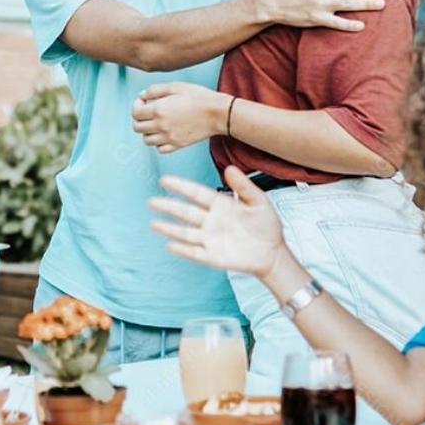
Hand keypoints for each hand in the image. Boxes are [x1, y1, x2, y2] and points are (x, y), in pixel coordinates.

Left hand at [132, 82, 230, 152]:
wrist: (218, 113)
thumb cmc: (199, 97)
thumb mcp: (175, 86)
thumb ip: (154, 90)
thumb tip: (142, 96)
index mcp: (159, 110)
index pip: (135, 113)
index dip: (137, 104)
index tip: (144, 101)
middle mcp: (161, 125)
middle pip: (138, 127)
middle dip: (140, 118)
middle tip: (148, 112)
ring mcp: (169, 137)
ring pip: (146, 140)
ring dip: (147, 131)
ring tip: (156, 123)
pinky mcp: (178, 145)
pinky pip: (160, 149)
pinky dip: (158, 142)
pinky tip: (164, 133)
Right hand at [149, 166, 287, 277]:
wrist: (273, 252)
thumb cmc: (265, 225)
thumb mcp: (259, 202)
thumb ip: (244, 186)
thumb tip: (230, 168)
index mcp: (220, 204)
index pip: (196, 193)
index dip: (181, 187)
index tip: (165, 180)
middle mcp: (210, 221)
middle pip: (186, 212)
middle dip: (169, 206)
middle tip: (151, 201)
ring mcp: (210, 239)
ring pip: (185, 233)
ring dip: (170, 228)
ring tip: (154, 224)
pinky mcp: (213, 256)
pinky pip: (195, 253)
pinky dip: (183, 249)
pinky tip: (170, 245)